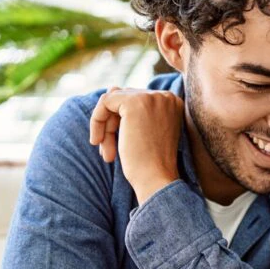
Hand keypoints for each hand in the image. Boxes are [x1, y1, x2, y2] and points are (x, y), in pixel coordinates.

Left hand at [90, 87, 183, 203]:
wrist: (156, 180)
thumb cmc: (151, 164)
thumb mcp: (147, 132)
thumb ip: (135, 110)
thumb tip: (113, 88)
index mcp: (172, 102)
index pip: (137, 100)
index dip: (122, 123)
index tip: (118, 147)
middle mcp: (165, 96)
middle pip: (124, 99)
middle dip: (112, 125)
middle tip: (108, 153)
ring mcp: (151, 97)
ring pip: (113, 100)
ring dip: (105, 125)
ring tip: (106, 152)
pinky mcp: (134, 103)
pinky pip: (105, 102)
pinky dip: (97, 120)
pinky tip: (98, 142)